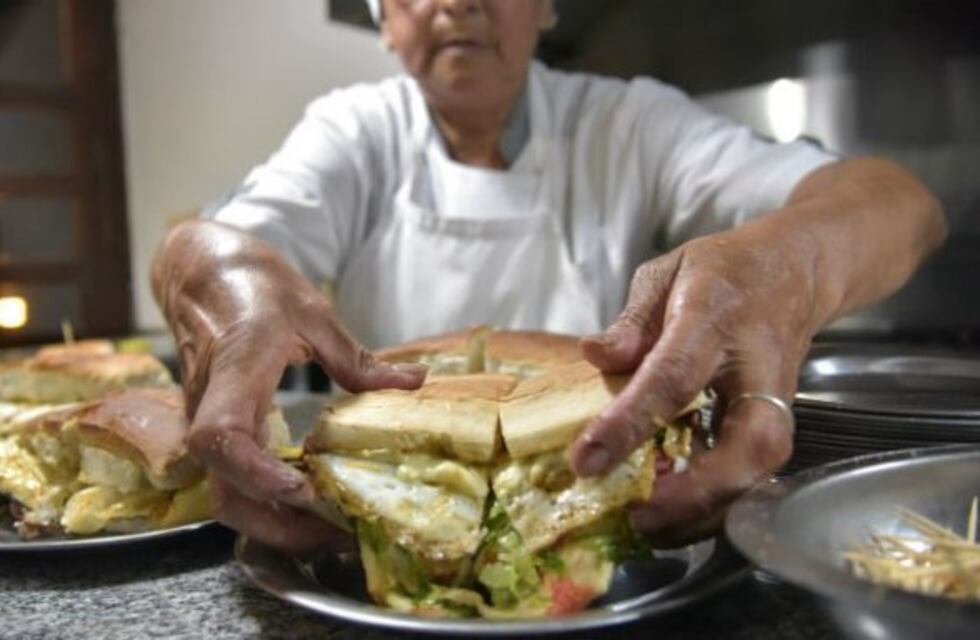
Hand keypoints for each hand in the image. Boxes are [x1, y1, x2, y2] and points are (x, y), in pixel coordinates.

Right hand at [152, 221, 425, 552]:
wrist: (203, 274)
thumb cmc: (255, 286)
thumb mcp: (313, 312)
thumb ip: (357, 358)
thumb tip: (414, 381)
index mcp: (235, 369)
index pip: (221, 435)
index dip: (256, 473)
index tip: (301, 490)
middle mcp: (211, 405)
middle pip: (222, 484)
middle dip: (273, 522)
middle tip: (334, 534)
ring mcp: (206, 420)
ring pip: (224, 490)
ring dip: (271, 520)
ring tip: (326, 530)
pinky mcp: (214, 429)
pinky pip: (231, 477)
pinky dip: (265, 501)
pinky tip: (306, 504)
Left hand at [569, 223, 817, 545]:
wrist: (795, 270)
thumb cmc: (723, 271)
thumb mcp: (667, 273)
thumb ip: (631, 320)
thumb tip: (595, 357)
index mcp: (715, 317)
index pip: (672, 376)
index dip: (630, 421)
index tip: (586, 459)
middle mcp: (756, 367)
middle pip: (746, 442)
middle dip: (695, 490)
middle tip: (637, 515)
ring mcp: (776, 399)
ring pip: (759, 468)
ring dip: (706, 506)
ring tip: (649, 522)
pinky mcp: (779, 421)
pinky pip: (754, 472)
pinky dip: (716, 500)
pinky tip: (673, 509)